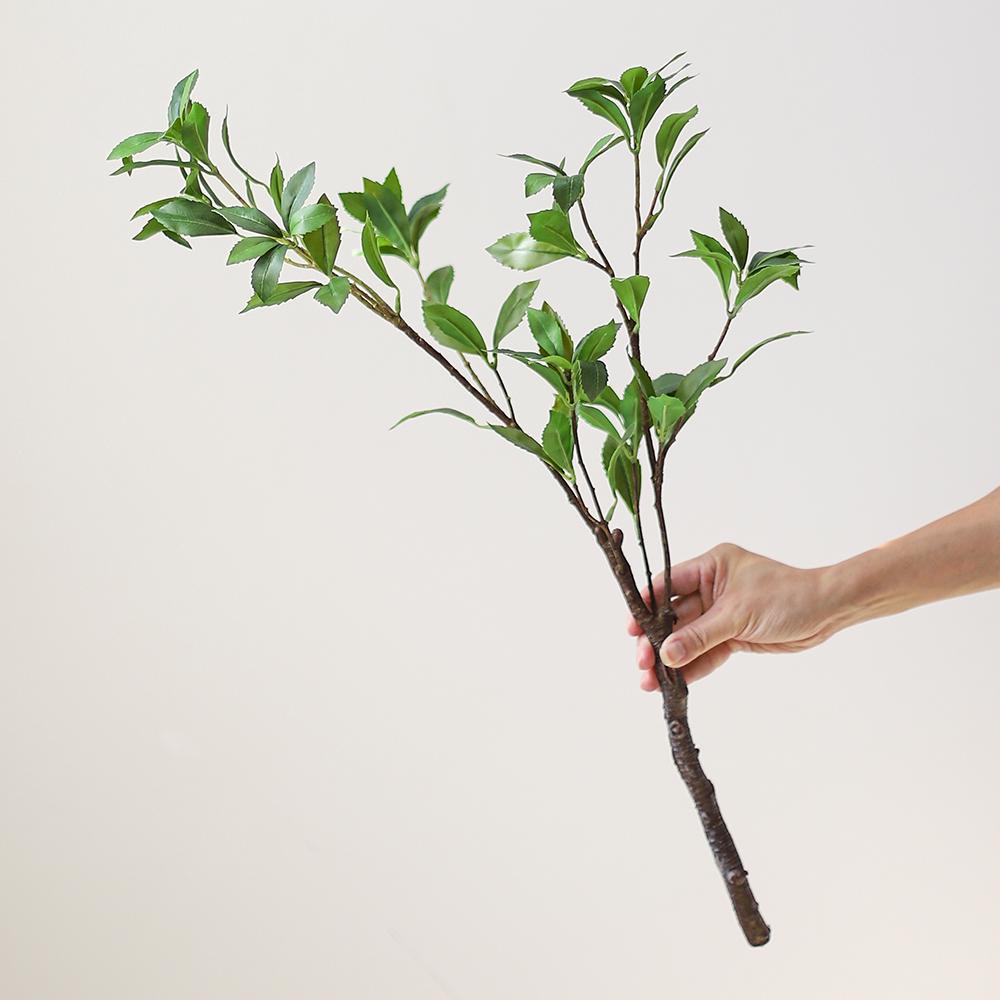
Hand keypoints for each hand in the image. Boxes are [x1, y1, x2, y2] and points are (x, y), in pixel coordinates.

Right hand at [626, 543, 841, 687]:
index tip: (631, 629)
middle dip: (656, 640)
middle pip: (673, 615)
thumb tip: (665, 654)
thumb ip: (699, 636)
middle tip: (641, 663)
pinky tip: (674, 683)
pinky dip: (692, 667)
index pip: (667, 584)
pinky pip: (706, 652)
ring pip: (688, 637)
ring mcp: (722, 613)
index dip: (646, 606)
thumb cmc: (787, 597)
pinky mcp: (733, 635)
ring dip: (671, 658)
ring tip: (650, 682)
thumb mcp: (738, 614)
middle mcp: (712, 587)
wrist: (827, 613)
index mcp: (710, 566)